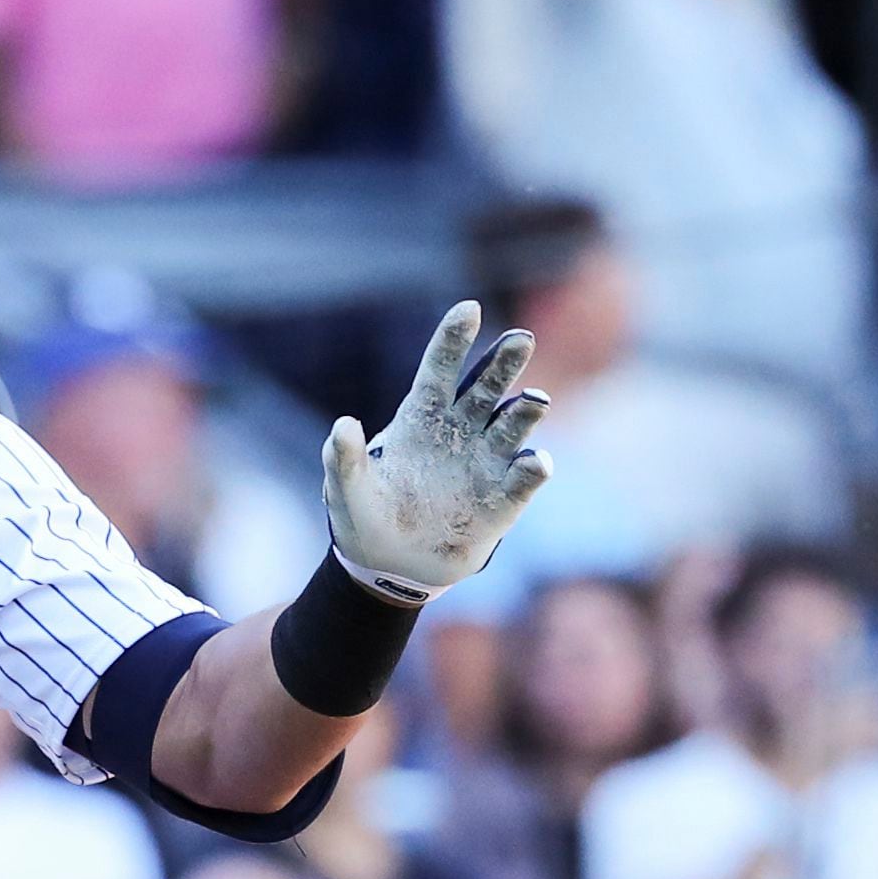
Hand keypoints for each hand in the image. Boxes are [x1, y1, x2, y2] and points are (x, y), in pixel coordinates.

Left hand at [319, 302, 551, 602]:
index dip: (454, 339)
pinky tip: (534, 462)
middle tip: (520, 339)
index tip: (468, 309)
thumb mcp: (346, 490)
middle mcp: (460, 431)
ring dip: (525, 411)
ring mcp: (485, 462)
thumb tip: (342, 426)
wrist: (390, 569)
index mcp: (421, 418)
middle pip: (486, 387)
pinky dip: (532, 469)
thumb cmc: (364, 519)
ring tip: (534, 401)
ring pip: (513, 425)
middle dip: (504, 362)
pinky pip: (523, 478)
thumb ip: (344, 459)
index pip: (440, 369)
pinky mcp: (503, 499)